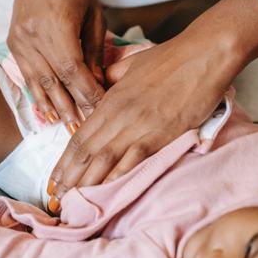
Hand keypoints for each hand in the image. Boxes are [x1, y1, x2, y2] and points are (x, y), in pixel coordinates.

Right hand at [0, 0, 105, 130]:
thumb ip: (95, 50)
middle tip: (88, 130)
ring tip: (69, 130)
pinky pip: (28, 77)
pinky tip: (49, 115)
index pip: (74, 69)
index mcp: (57, 24)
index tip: (102, 110)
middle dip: (74, 107)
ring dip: (56, 109)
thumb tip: (98, 83)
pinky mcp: (13, 46)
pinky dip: (40, 97)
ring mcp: (20, 42)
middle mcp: (34, 36)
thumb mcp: (93, 13)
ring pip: (40, 83)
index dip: (87, 92)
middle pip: (56, 81)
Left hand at [46, 0, 257, 212]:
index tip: (53, 179)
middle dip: (68, 178)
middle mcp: (119, 114)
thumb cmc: (171, 58)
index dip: (64, 161)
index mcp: (111, 99)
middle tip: (55, 199)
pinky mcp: (161, 133)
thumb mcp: (132, 65)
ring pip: (104, 159)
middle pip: (86, 152)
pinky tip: (106, 193)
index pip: (79, 136)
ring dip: (86, 183)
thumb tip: (101, 85)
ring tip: (72, 203)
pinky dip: (118, 177)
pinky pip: (134, 159)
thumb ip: (112, 79)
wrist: (204, 54)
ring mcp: (139, 125)